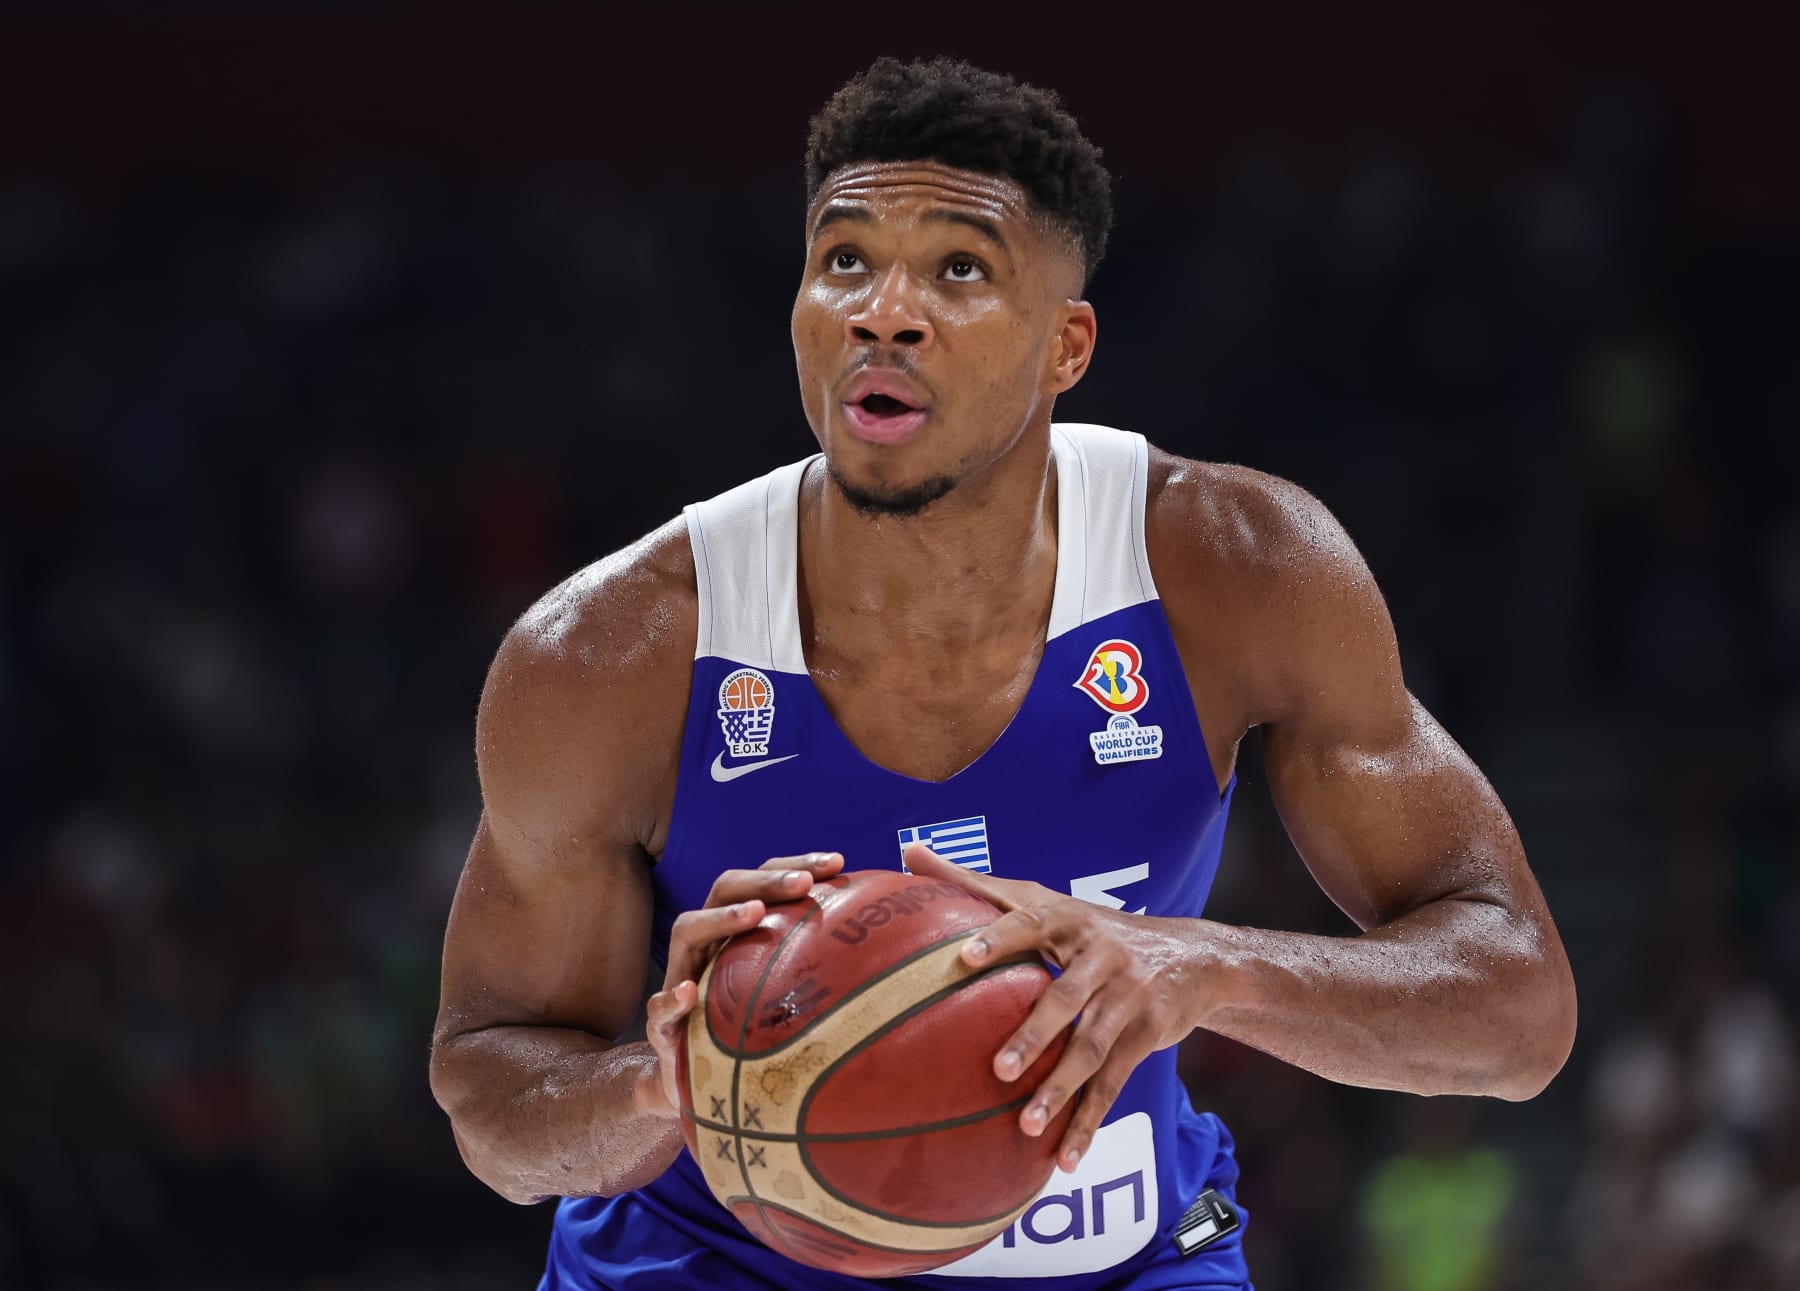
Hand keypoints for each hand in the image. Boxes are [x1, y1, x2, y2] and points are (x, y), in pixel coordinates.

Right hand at [643, 851, 845, 1117]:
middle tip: (804, 884)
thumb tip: (891, 949)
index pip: (763, 880)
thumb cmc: (751, 1029)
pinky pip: (658, 1008)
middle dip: (765, 881)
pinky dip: (670, 999)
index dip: (797, 864)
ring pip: (686, 929)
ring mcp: (680, 977)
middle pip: (725, 889)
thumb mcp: (786, 994)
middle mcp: (706, 943)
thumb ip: (819, 966)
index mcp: (737, 928)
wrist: (693, 1084)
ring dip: (720, 918)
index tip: (838, 862)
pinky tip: (688, 994)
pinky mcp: (662, 1027)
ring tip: (754, 914)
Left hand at [903, 844, 1203, 1171]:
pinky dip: (1090, 1121)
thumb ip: (975, 882)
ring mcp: (1127, 997)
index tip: (963, 959)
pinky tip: (1064, 1158)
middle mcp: (1100, 955)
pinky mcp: (1146, 1035)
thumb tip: (907, 850)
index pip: (1028, 924)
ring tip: (1025, 1126)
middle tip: (996, 1068)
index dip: (998, 939)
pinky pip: (1115, 1083)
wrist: (1191, 955)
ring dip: (1061, 1090)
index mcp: (1066, 918)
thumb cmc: (1089, 927)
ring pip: (1092, 1048)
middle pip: (1065, 998)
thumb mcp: (1042, 897)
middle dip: (1034, 1034)